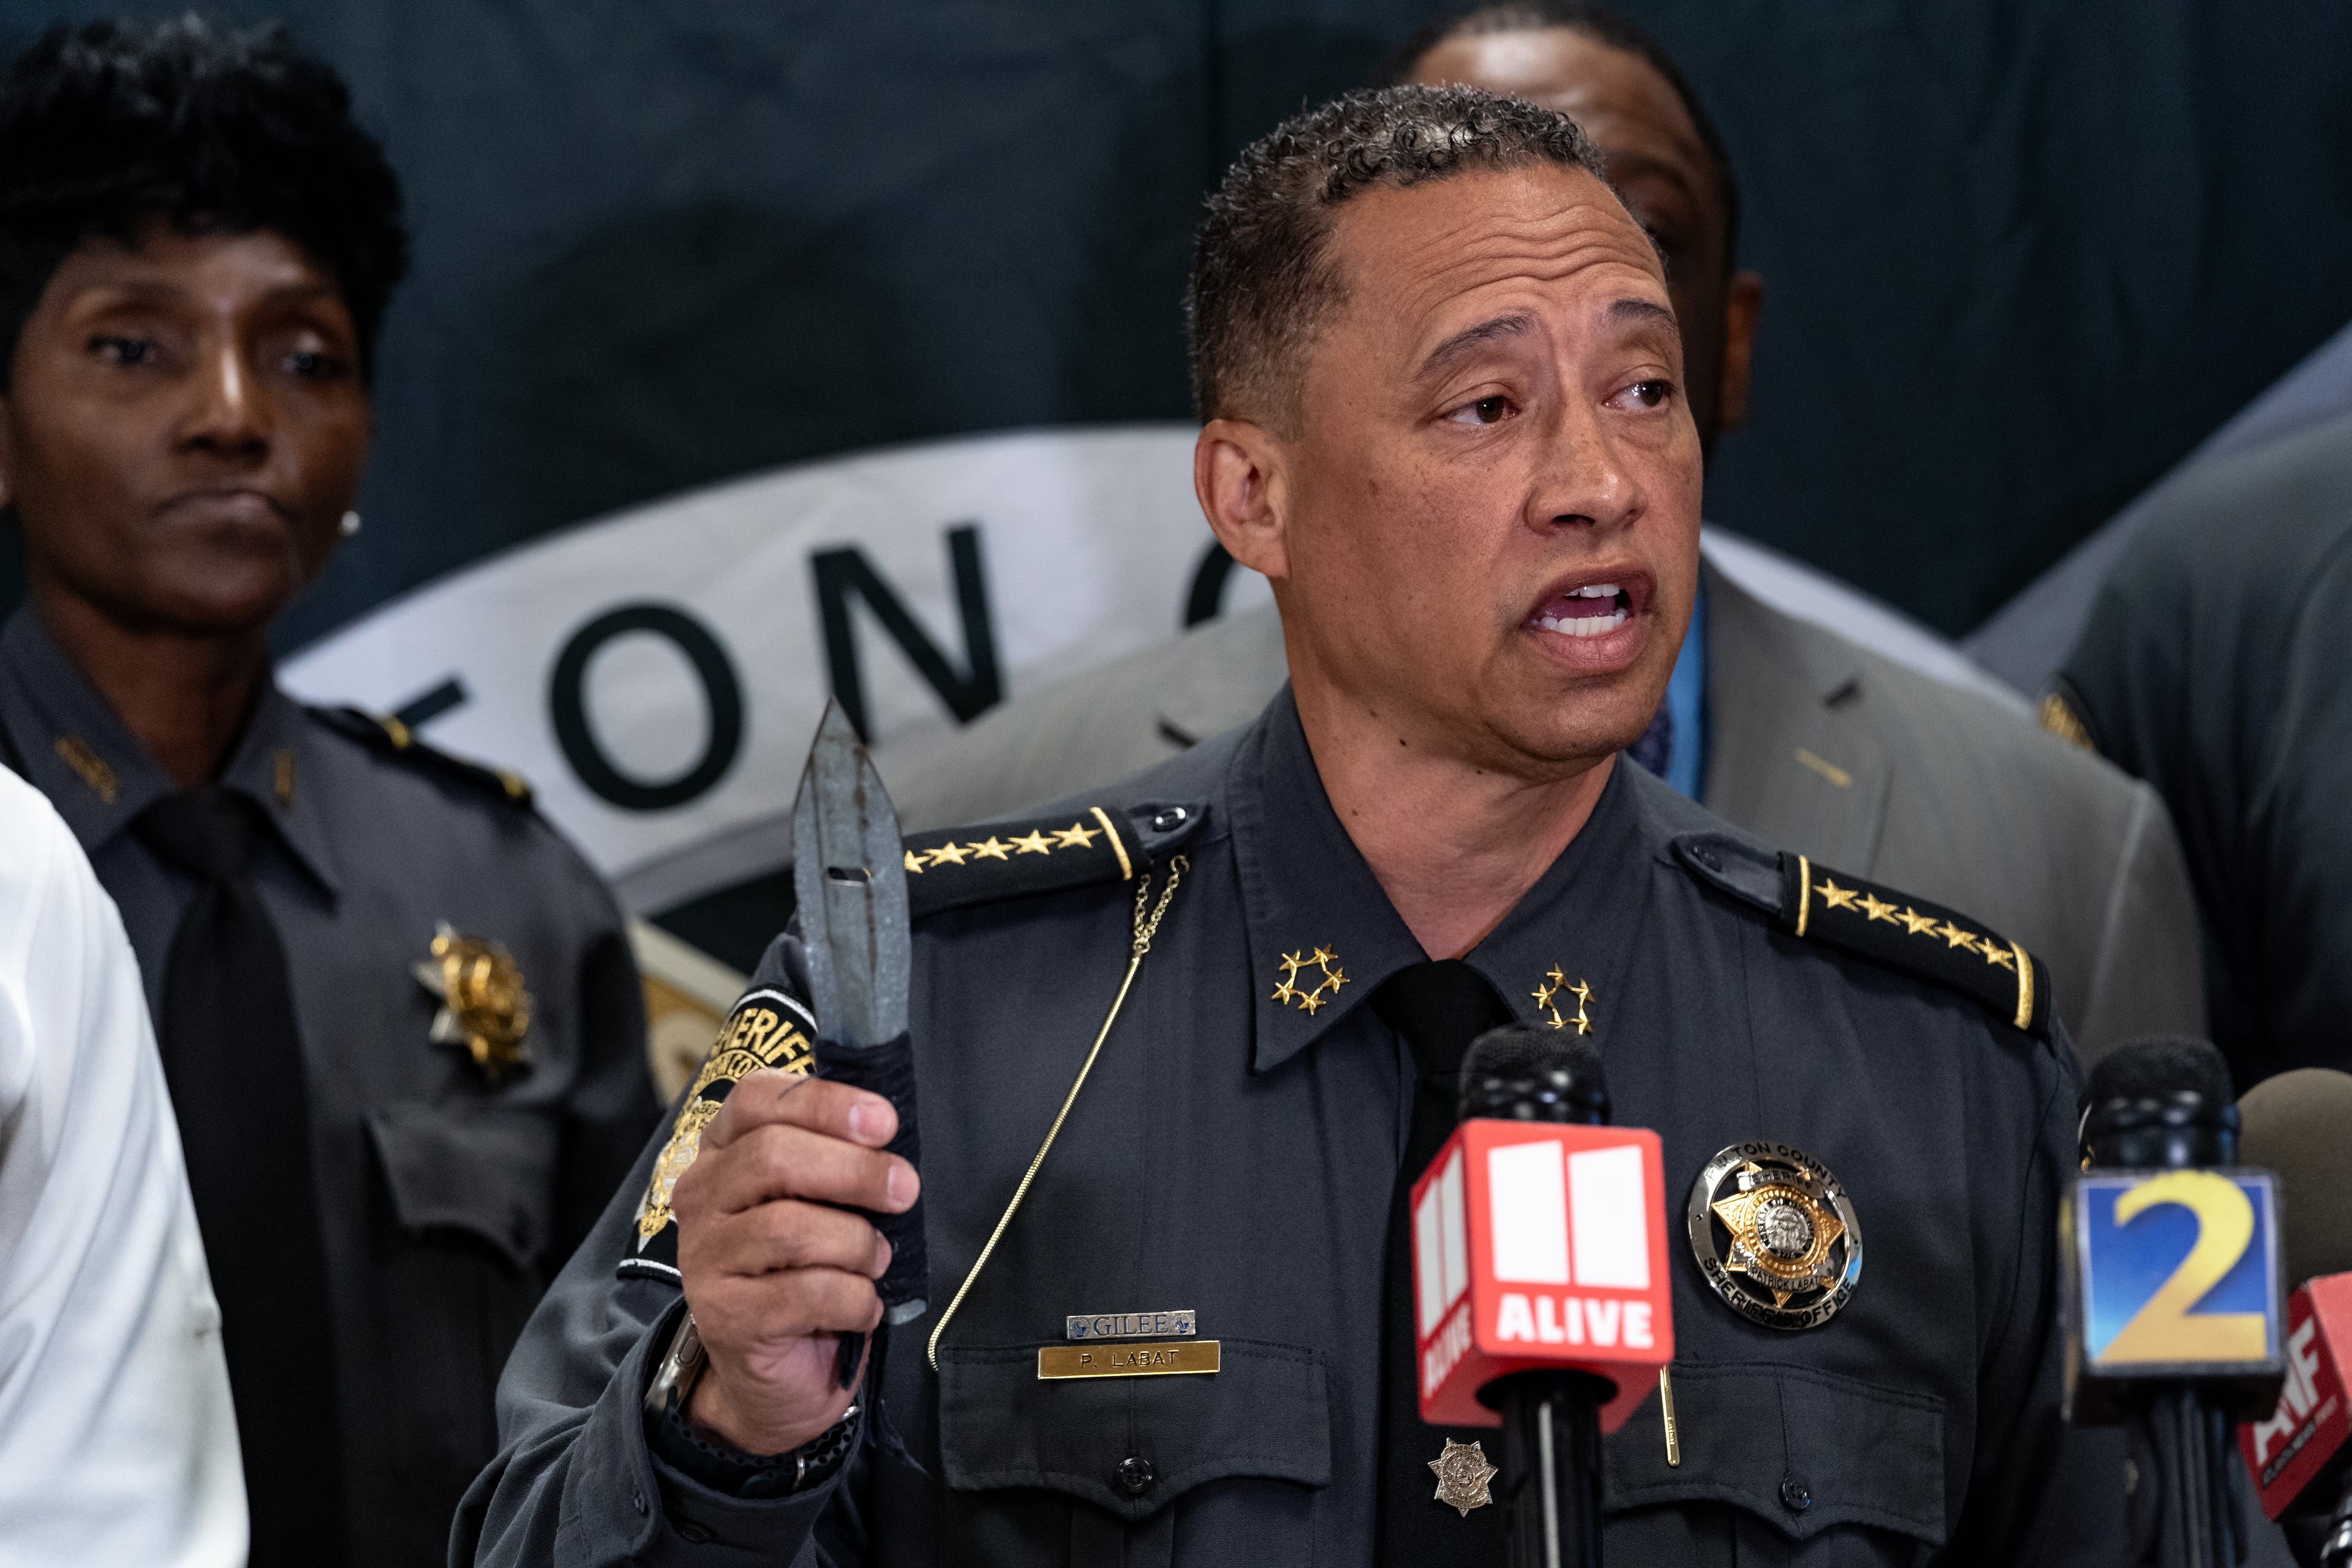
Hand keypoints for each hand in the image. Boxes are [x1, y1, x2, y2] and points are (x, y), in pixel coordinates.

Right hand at [672, 1069, 918, 1454]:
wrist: (782, 1368)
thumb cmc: (812, 1264)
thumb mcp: (824, 1198)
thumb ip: (842, 1156)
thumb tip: (889, 1131)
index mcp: (724, 1149)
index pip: (756, 1099)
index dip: (823, 1102)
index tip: (884, 1122)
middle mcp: (702, 1195)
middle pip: (772, 1157)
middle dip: (854, 1171)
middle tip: (904, 1190)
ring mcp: (704, 1257)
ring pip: (789, 1228)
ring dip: (856, 1243)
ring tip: (878, 1261)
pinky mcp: (724, 1317)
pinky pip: (803, 1294)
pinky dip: (854, 1298)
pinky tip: (865, 1306)